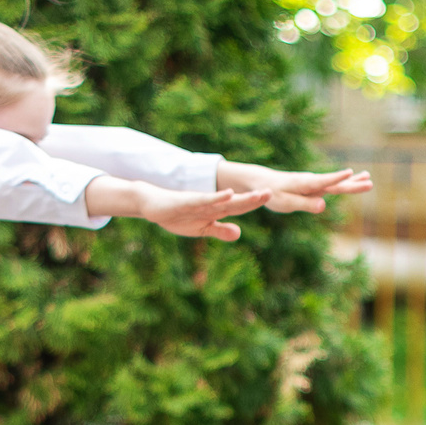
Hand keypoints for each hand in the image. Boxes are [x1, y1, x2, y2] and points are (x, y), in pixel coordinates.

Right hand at [87, 177, 267, 239]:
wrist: (152, 205)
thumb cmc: (177, 216)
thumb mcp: (201, 228)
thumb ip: (220, 230)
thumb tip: (239, 233)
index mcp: (216, 210)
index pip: (240, 207)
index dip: (255, 202)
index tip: (273, 198)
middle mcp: (212, 204)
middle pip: (238, 201)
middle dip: (255, 198)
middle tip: (273, 191)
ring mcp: (200, 202)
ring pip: (225, 200)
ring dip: (243, 197)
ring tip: (260, 193)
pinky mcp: (187, 202)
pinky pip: (205, 200)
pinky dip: (217, 198)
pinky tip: (229, 194)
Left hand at [214, 161, 374, 211]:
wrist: (263, 182)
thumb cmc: (272, 193)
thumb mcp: (286, 202)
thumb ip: (305, 204)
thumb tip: (324, 205)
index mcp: (305, 184)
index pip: (324, 181)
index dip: (336, 178)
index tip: (350, 173)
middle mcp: (312, 181)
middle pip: (335, 183)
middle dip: (352, 183)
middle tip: (370, 181)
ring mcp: (314, 183)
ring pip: (335, 183)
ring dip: (352, 181)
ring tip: (368, 178)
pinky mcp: (313, 187)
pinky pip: (331, 185)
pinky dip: (343, 182)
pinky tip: (352, 181)